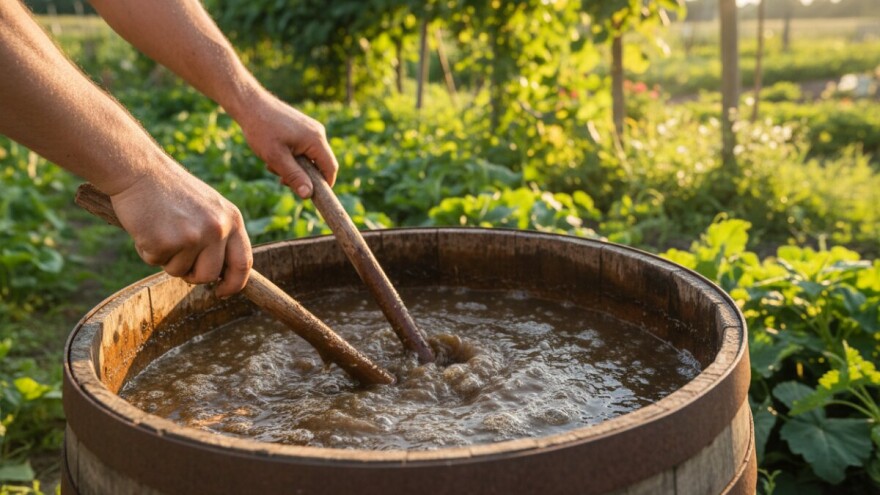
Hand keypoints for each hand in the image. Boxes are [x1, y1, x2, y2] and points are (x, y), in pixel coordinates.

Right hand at [109, 165, 252, 297]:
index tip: (223, 292)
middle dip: (192, 275)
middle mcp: (217, 229)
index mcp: (232, 220)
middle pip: (209, 275)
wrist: (140, 170)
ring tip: (160, 229)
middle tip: (177, 257)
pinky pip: (155, 262)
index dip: (235, 283)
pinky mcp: (166, 242)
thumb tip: (222, 273)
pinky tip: (146, 226)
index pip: (243, 262)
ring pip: (179, 271)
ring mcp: (193, 236)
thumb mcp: (209, 208)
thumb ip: (220, 235)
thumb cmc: (172, 191)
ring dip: (166, 259)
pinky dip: (146, 249)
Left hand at [233, 90, 338, 197]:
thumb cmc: (261, 129)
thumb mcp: (276, 157)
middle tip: (281, 178)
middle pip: (320, 164)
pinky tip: (275, 154)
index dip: (324, 185)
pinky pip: (303, 148)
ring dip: (294, 166)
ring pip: (309, 157)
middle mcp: (318, 133)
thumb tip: (308, 195)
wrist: (249, 104)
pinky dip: (291, 156)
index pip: (330, 168)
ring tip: (273, 164)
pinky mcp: (302, 128)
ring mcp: (310, 129)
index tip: (310, 196)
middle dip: (303, 176)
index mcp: (316, 140)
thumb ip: (294, 176)